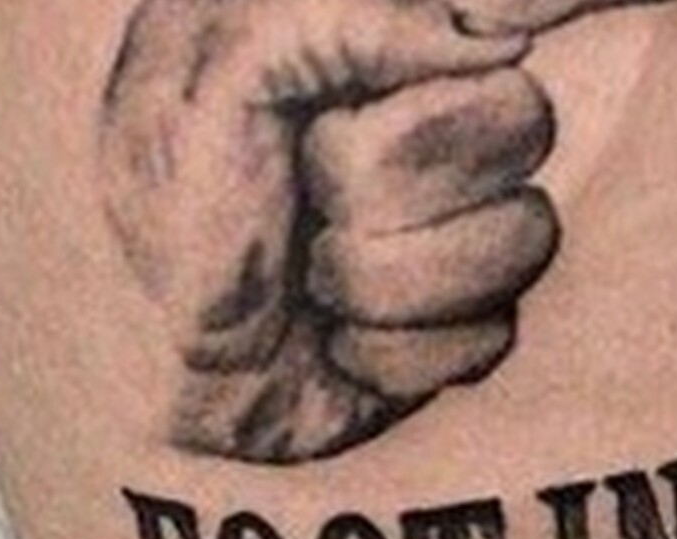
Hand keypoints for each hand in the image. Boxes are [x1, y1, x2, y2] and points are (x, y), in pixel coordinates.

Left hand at [100, 0, 667, 463]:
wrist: (151, 364)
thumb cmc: (176, 205)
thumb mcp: (215, 75)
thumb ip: (338, 20)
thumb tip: (484, 38)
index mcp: (393, 39)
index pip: (525, 3)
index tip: (496, 39)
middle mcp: (443, 118)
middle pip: (522, 121)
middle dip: (384, 179)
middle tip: (304, 194)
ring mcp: (467, 222)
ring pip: (520, 239)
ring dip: (380, 278)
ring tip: (310, 279)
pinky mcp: (473, 320)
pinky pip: (491, 336)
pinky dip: (391, 353)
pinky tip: (336, 339)